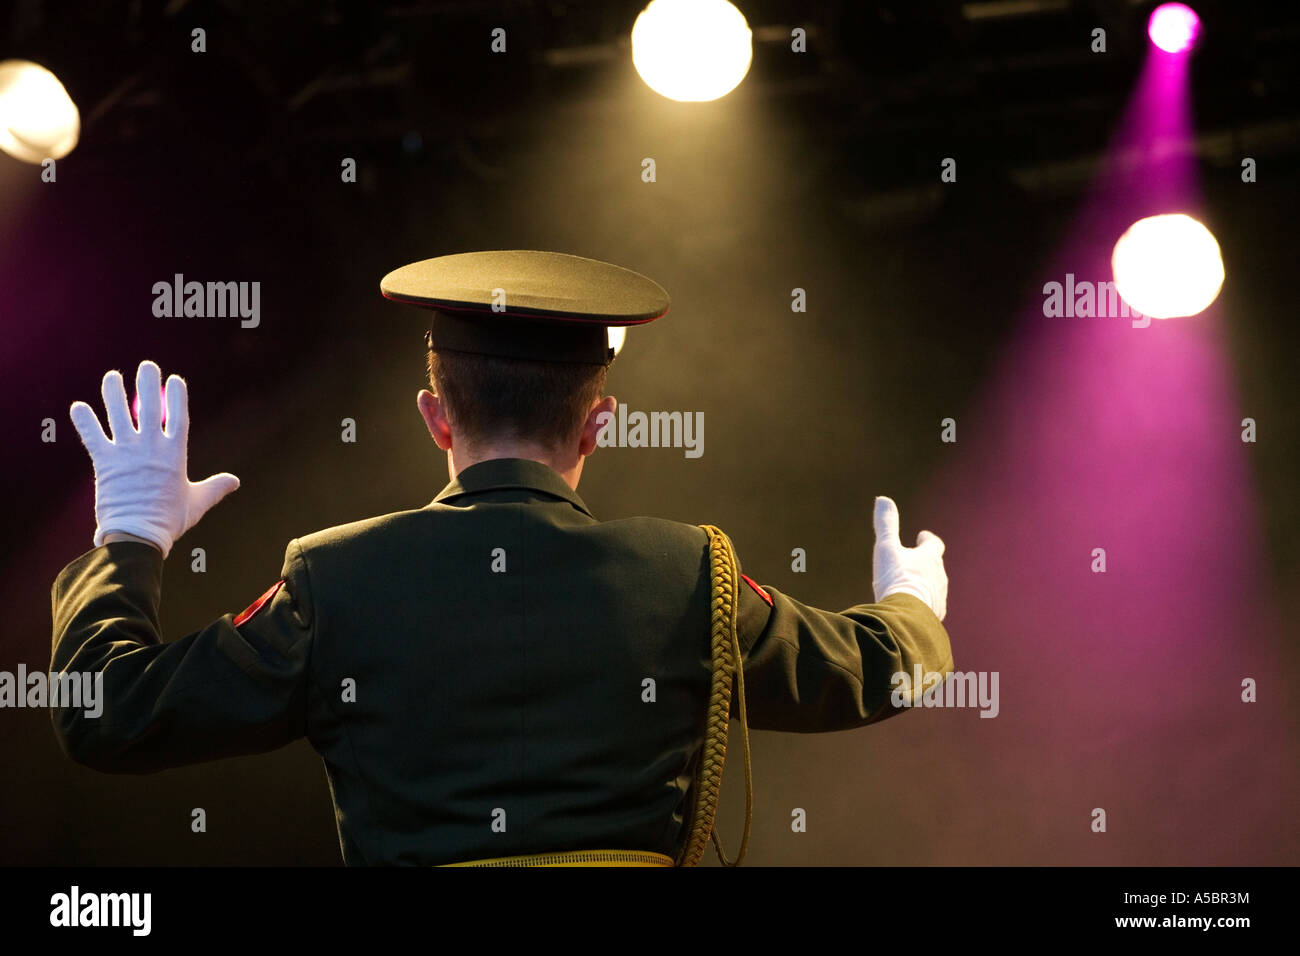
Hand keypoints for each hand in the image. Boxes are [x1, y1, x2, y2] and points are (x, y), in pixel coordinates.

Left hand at [70, 361, 239, 558]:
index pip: (178, 417)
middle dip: (148, 385)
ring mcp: (126, 453)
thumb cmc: (169, 520)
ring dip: (113, 394)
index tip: (175, 379)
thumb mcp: (198, 502)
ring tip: (112, 376)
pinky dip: (84, 421)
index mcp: (174, 454)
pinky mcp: (105, 463)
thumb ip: (216, 487)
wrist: (138, 535)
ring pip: (118, 416)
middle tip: (146, 366)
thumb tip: (235, 481)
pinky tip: (77, 407)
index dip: (177, 397)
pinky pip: (92, 436)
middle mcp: (150, 447)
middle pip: (149, 408)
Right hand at [872, 496, 947, 620]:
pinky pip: (931, 607)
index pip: (934, 544)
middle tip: (915, 560)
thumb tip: (883, 499)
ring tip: (913, 586)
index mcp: (929, 558)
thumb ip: (886, 524)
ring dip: (925, 584)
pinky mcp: (934, 616)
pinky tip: (913, 608)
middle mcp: (939, 577)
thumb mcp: (886, 548)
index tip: (922, 536)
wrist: (906, 617)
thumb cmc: (896, 579)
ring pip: (935, 587)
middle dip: (926, 562)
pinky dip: (923, 604)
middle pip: (936, 566)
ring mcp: (939, 597)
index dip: (928, 540)